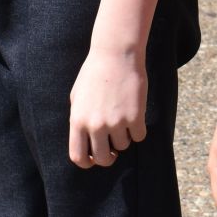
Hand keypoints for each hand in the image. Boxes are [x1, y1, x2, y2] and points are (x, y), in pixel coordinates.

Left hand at [68, 45, 146, 167]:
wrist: (115, 54)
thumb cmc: (94, 73)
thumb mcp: (77, 97)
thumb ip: (78, 119)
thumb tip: (84, 141)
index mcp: (77, 120)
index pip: (78, 157)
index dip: (87, 162)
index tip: (94, 159)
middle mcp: (95, 125)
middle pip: (103, 158)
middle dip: (108, 158)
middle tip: (113, 151)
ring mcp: (116, 122)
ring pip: (123, 146)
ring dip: (124, 136)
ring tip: (123, 117)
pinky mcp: (135, 117)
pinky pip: (139, 136)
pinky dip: (138, 129)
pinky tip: (135, 114)